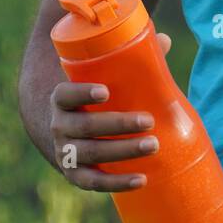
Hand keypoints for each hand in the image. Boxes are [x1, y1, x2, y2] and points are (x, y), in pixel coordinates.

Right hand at [49, 32, 171, 191]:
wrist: (66, 132)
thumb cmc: (94, 98)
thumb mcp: (100, 77)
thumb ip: (128, 59)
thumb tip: (163, 40)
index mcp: (61, 99)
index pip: (65, 94)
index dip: (82, 93)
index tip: (105, 91)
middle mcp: (59, 127)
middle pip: (85, 127)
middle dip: (118, 124)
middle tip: (149, 120)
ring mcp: (66, 153)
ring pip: (93, 154)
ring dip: (123, 151)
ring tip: (154, 145)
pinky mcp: (75, 175)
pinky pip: (95, 182)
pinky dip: (117, 183)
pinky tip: (142, 180)